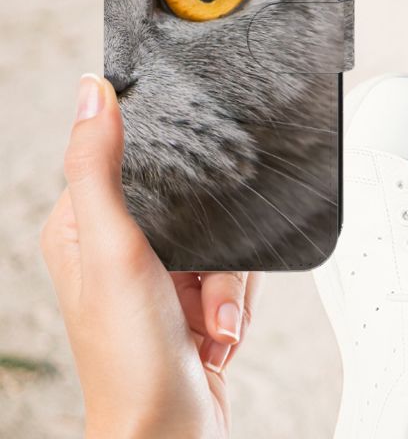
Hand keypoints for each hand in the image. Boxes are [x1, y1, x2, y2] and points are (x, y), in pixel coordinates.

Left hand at [41, 74, 260, 438]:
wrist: (170, 432)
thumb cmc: (130, 357)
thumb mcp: (114, 249)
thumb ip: (99, 168)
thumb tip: (92, 92)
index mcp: (82, 229)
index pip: (129, 162)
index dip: (170, 169)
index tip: (195, 179)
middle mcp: (119, 250)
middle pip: (193, 203)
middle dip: (215, 249)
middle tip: (203, 285)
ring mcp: (159, 277)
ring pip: (222, 239)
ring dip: (228, 285)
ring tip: (212, 320)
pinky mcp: (193, 301)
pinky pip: (236, 274)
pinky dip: (236, 303)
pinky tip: (219, 332)